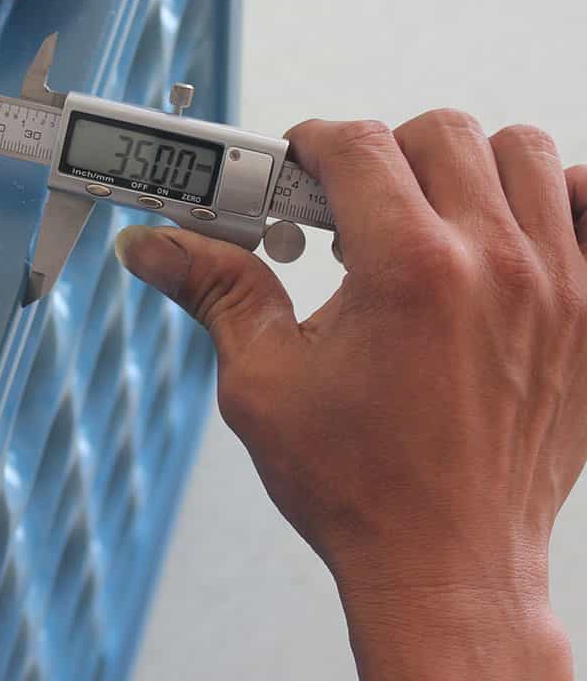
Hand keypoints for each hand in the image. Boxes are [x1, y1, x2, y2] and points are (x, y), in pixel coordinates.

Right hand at [116, 111, 586, 678]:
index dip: (312, 144)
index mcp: (408, 269)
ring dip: (463, 167)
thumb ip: (215, 289)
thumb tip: (155, 247)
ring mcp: (558, 285)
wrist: (448, 567)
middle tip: (351, 204)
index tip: (296, 169)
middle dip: (382, 153)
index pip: (357, 145)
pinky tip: (507, 233)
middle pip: (440, 133)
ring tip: (425, 216)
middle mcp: (494, 263)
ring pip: (520, 151)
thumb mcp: (264, 381)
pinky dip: (553, 198)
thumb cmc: (359, 487)